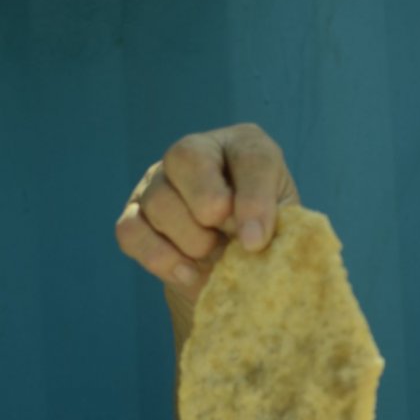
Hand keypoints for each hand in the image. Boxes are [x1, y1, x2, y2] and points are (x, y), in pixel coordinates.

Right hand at [115, 123, 299, 305]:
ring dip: (190, 240)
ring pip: (159, 201)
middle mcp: (197, 152)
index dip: (253, 199)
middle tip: (226, 241)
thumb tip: (254, 243)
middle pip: (185, 158)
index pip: (250, 157)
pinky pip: (131, 231)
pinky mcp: (135, 214)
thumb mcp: (288, 227)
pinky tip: (188, 273)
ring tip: (216, 261)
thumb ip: (283, 228)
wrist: (238, 262)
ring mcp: (158, 181)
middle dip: (207, 205)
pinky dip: (159, 257)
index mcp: (246, 146)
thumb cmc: (270, 236)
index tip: (256, 242)